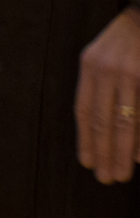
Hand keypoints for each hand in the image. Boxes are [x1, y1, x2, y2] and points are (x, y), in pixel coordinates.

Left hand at [77, 5, 139, 183]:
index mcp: (91, 65)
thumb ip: (99, 85)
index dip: (85, 138)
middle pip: (103, 120)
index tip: (87, 162)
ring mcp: (133, 74)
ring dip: (124, 151)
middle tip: (106, 177)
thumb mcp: (102, 55)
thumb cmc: (126, 39)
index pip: (84, 110)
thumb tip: (99, 126)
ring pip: (127, 122)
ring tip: (122, 172)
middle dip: (104, 152)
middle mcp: (109, 70)